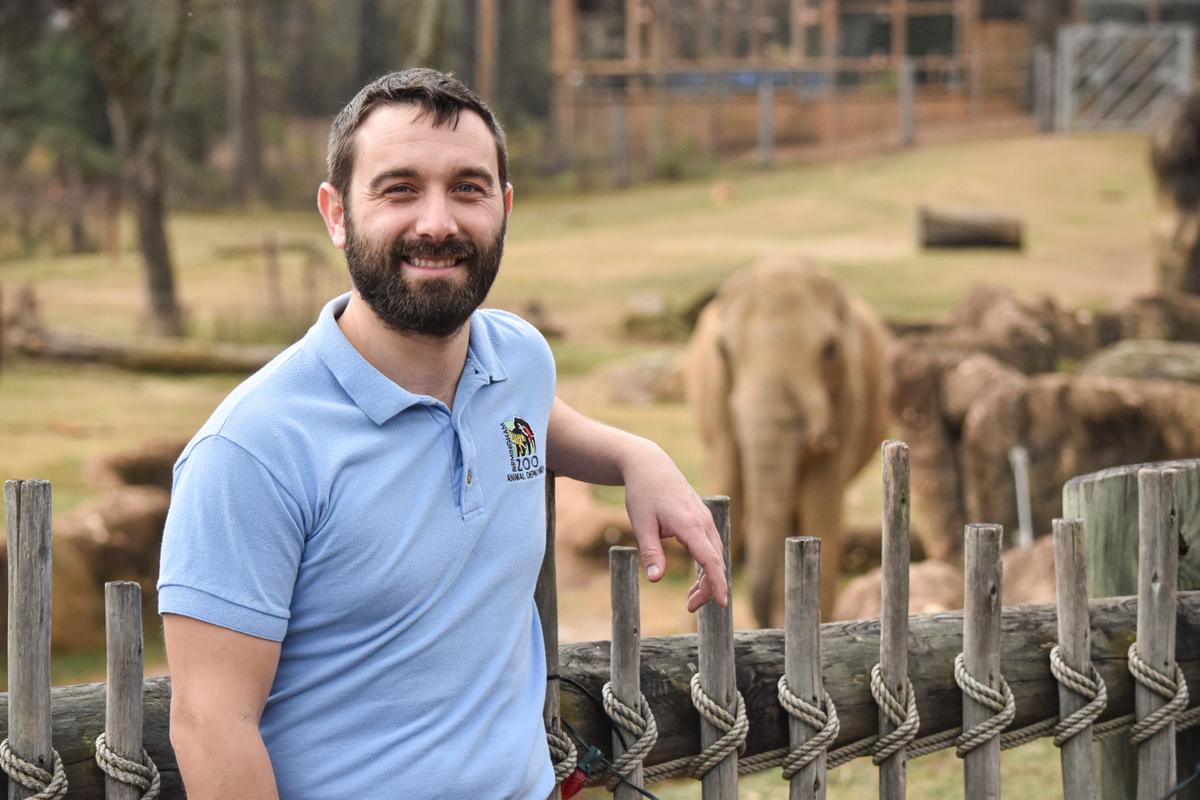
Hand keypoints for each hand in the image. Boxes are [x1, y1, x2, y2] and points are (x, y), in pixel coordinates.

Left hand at [620, 442, 729, 611]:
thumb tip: (655, 579)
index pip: (710, 559)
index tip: (722, 603)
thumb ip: (651, 552)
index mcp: (690, 524)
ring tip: (691, 600)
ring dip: (707, 578)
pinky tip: (697, 579)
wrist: (649, 464)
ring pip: (715, 554)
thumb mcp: (642, 524)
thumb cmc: (643, 493)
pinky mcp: (701, 518)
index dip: (717, 583)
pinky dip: (706, 565)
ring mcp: (705, 519)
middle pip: (715, 561)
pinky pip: (710, 546)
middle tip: (690, 608)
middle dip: (708, 587)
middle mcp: (703, 521)